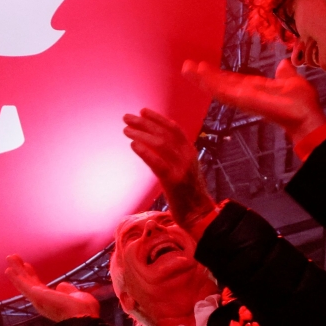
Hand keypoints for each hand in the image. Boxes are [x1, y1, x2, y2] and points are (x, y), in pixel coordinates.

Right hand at [5, 255, 99, 321]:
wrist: (82, 317)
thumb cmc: (82, 310)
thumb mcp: (75, 295)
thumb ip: (67, 290)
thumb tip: (61, 286)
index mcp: (50, 301)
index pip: (37, 285)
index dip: (31, 275)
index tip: (27, 265)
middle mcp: (41, 301)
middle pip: (28, 282)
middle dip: (20, 270)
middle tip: (13, 258)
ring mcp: (37, 299)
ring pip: (23, 281)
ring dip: (16, 269)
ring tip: (9, 257)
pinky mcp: (36, 296)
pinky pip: (23, 285)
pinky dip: (15, 277)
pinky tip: (8, 269)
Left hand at [122, 108, 216, 236]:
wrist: (200, 214)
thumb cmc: (189, 192)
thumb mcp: (185, 168)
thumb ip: (175, 155)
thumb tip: (157, 142)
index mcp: (190, 151)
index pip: (174, 128)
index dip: (158, 118)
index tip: (143, 111)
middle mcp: (187, 156)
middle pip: (164, 133)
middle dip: (144, 123)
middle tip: (127, 118)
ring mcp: (181, 168)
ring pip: (160, 144)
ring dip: (141, 134)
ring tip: (126, 130)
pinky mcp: (174, 181)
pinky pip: (157, 162)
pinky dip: (145, 152)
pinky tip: (133, 145)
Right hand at [182, 59, 325, 143]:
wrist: (305, 117)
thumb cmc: (300, 103)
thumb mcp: (291, 81)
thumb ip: (285, 73)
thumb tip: (284, 63)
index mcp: (254, 89)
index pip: (231, 81)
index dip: (218, 75)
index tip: (204, 66)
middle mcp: (245, 94)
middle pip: (219, 84)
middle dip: (204, 76)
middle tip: (187, 66)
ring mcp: (241, 98)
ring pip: (217, 87)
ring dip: (201, 78)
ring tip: (186, 68)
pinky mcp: (241, 100)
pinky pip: (222, 90)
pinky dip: (209, 83)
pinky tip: (198, 75)